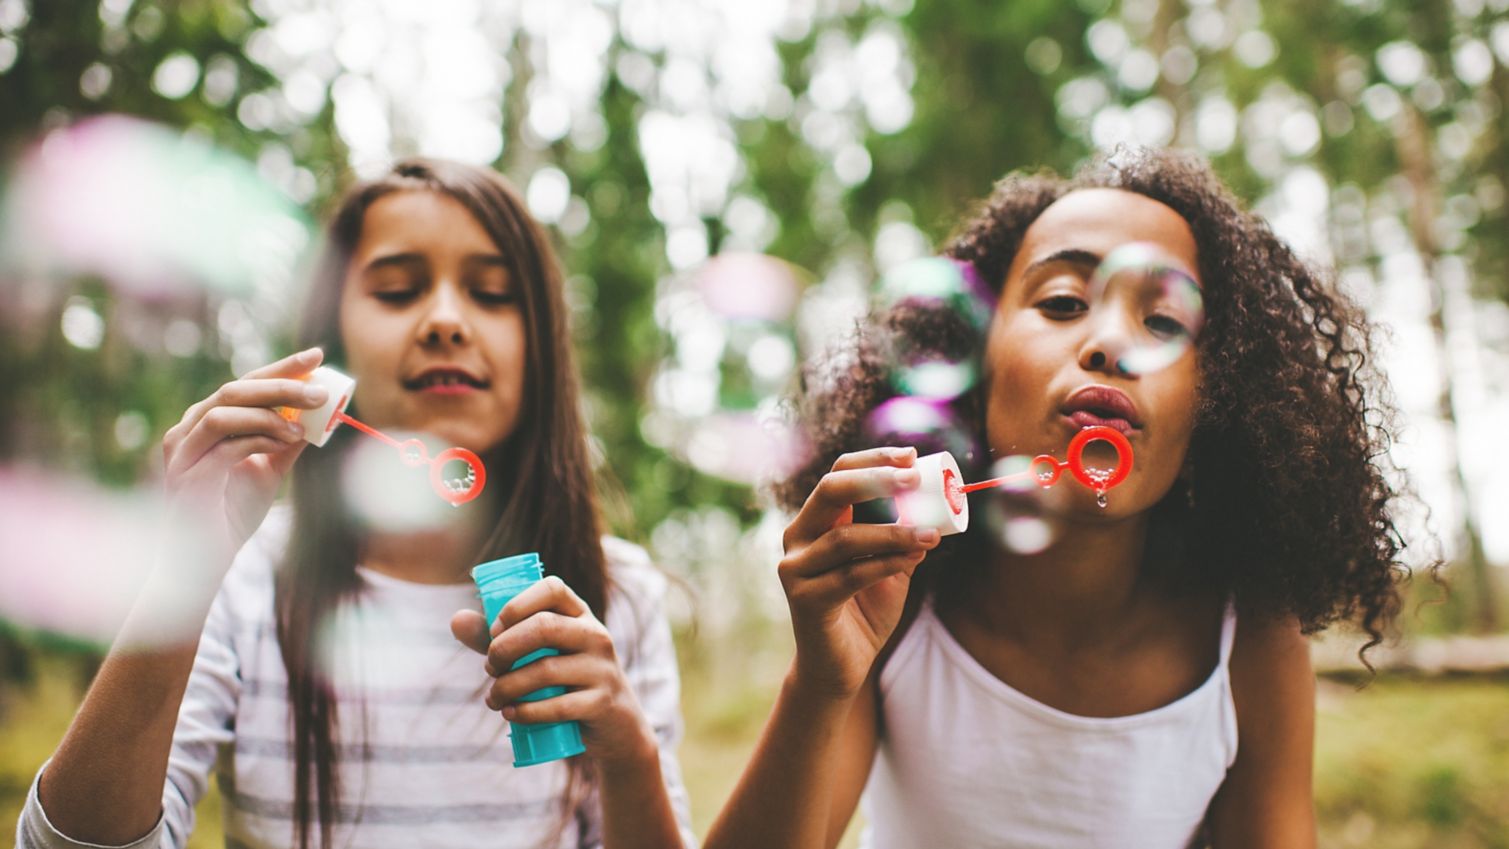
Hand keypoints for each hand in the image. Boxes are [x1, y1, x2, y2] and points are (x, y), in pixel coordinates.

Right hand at [160, 348, 327, 566]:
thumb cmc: (231, 512)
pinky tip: (286, 443)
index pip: (245, 383)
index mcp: (205, 421)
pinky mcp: (186, 476)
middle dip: (282, 385)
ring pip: (224, 411)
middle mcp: (187, 430)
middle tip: (321, 392)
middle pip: (234, 389)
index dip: (282, 368)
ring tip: (303, 426)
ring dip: (269, 413)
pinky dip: (260, 439)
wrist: (203, 561)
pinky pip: (225, 446)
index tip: (317, 355)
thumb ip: (286, 441)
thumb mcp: (268, 470)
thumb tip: (319, 414)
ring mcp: (182, 452)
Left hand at [451, 577, 656, 767]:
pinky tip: (510, 713)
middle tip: (489, 667)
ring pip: (546, 670)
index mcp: (580, 614)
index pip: (553, 588)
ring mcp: (602, 669)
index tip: (495, 630)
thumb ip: (499, 637)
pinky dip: (526, 712)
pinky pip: (557, 706)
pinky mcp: (602, 703)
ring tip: (493, 697)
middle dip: (504, 648)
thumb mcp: (540, 654)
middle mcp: (596, 635)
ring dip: (507, 686)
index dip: (517, 605)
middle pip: (545, 627)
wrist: (615, 725)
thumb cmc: (568, 681)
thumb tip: (455, 619)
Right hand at [778, 446, 938, 699]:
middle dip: (875, 479)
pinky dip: (886, 564)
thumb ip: (899, 535)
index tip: (912, 456)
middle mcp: (798, 537)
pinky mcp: (805, 599)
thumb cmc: (864, 610)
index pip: (839, 474)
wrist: (841, 665)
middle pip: (830, 491)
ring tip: (930, 533)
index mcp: (817, 521)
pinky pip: (850, 575)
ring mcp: (795, 568)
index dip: (874, 459)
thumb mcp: (888, 564)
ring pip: (845, 538)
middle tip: (914, 479)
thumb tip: (931, 502)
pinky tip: (913, 559)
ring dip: (893, 532)